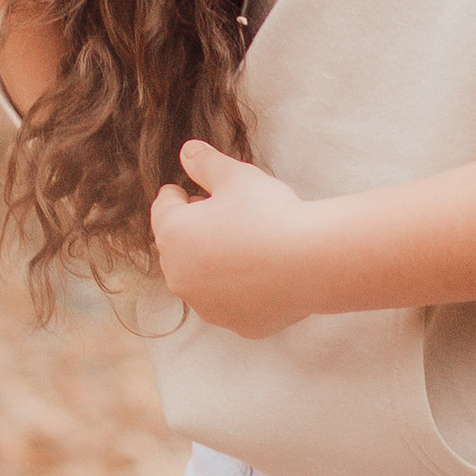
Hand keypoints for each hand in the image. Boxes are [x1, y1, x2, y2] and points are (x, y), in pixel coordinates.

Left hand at [150, 141, 325, 337]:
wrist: (311, 262)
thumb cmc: (269, 213)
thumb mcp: (235, 175)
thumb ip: (205, 162)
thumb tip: (187, 151)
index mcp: (172, 236)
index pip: (163, 208)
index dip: (179, 194)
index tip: (192, 189)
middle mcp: (180, 277)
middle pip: (179, 247)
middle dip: (195, 230)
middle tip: (223, 214)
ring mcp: (208, 306)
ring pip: (203, 279)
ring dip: (215, 263)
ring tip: (245, 244)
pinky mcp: (238, 325)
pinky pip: (233, 303)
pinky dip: (241, 290)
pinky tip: (264, 273)